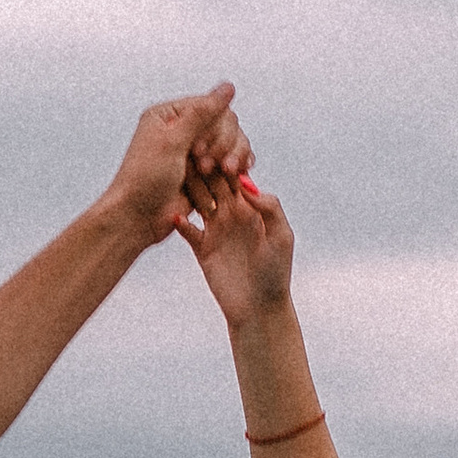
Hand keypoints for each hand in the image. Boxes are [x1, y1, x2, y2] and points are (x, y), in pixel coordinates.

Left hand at [102, 84, 251, 243]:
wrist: (137, 217)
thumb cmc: (145, 179)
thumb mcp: (172, 141)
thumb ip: (203, 114)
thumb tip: (229, 87)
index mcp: (170, 115)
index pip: (212, 108)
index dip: (214, 128)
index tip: (198, 151)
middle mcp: (184, 130)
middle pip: (226, 124)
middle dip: (223, 145)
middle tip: (206, 167)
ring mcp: (195, 151)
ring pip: (232, 144)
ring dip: (232, 157)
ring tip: (225, 173)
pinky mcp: (205, 172)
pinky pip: (231, 163)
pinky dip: (237, 167)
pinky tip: (239, 174)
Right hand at [187, 170, 295, 330]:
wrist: (259, 308)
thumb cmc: (276, 273)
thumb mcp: (281, 236)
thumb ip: (269, 208)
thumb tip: (246, 185)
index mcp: (251, 207)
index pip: (235, 176)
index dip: (224, 162)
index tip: (214, 150)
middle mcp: (231, 214)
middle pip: (213, 183)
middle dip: (202, 169)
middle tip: (189, 157)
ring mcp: (215, 230)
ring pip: (197, 201)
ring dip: (188, 190)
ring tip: (177, 181)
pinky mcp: (201, 249)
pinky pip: (186, 229)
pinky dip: (179, 221)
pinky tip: (176, 216)